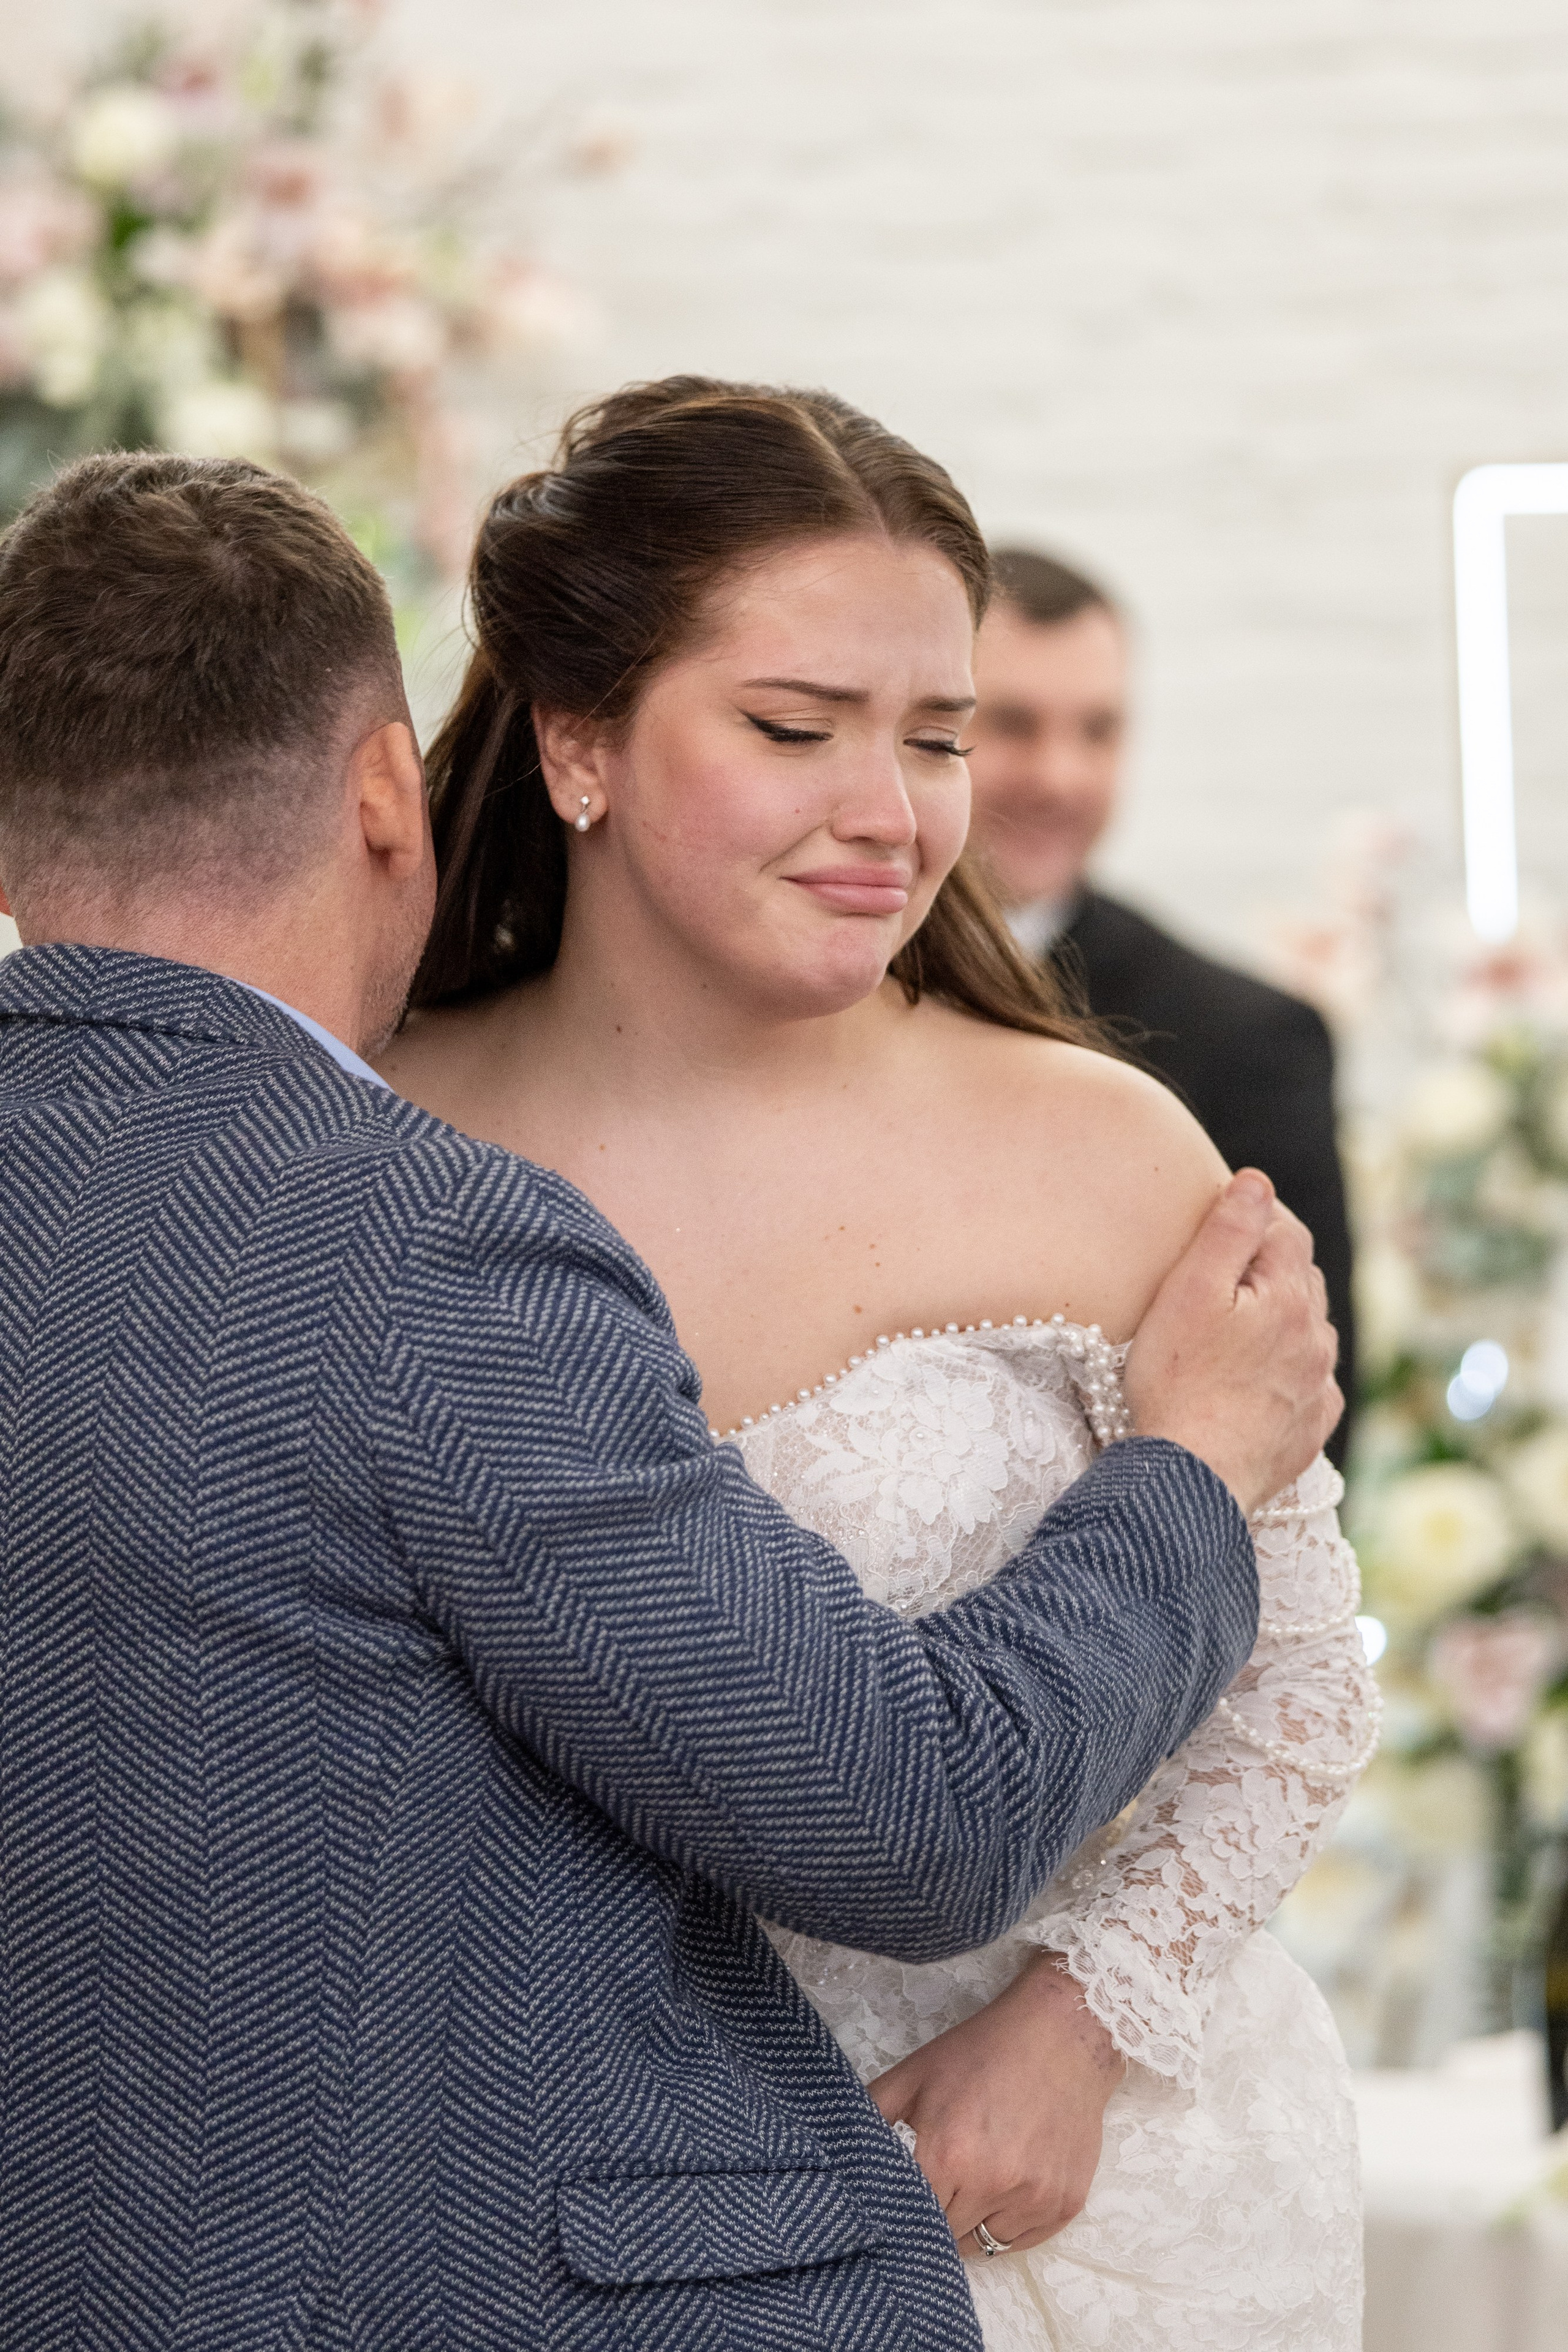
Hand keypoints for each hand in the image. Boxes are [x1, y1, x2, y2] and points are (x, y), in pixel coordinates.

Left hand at [867, 1950, 1124, 2257]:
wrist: (1061, 2035)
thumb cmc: (981, 2052)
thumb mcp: (914, 2075)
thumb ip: (870, 2116)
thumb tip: (834, 2154)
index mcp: (948, 2154)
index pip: (907, 2217)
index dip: (896, 2212)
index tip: (893, 2203)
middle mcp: (993, 2185)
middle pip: (943, 2237)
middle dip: (930, 2220)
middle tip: (928, 2192)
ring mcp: (1034, 2200)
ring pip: (982, 2247)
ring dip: (967, 2226)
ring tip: (965, 2188)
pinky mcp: (1065, 2207)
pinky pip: (1020, 2243)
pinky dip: (1003, 2228)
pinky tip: (999, 2190)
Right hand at [1124, 1168, 1340, 1515]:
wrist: (1191, 1480)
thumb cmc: (1177, 1382)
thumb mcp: (1190, 1291)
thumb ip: (1229, 1230)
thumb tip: (1258, 1181)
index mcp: (1289, 1297)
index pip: (1286, 1233)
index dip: (1256, 1219)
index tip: (1224, 1223)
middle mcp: (1315, 1339)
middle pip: (1301, 1281)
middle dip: (1270, 1270)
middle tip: (1222, 1278)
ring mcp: (1317, 1388)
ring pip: (1308, 1334)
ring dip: (1283, 1322)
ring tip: (1238, 1332)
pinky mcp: (1310, 1430)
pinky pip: (1310, 1386)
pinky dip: (1289, 1374)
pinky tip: (1257, 1384)